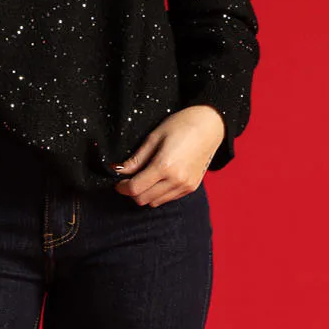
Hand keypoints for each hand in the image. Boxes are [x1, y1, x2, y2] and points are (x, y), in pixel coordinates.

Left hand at [109, 105, 224, 205]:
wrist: (210, 126)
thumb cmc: (181, 125)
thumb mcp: (153, 138)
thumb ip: (136, 159)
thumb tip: (118, 170)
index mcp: (164, 166)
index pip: (135, 189)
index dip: (122, 187)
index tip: (118, 182)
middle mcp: (176, 180)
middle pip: (143, 199)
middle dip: (132, 192)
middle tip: (129, 179)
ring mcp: (185, 186)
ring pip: (155, 202)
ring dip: (145, 194)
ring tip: (144, 178)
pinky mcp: (192, 187)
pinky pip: (168, 199)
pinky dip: (158, 194)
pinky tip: (158, 179)